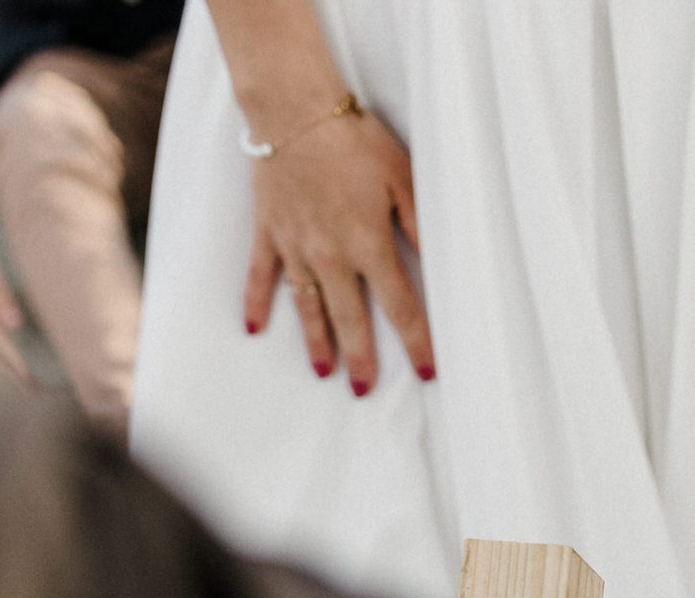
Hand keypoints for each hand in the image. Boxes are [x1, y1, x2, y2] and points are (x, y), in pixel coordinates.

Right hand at [242, 106, 431, 392]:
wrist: (295, 110)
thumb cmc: (354, 139)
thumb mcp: (403, 177)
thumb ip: (420, 224)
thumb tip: (440, 263)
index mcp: (369, 245)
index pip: (400, 307)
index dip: (416, 343)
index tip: (427, 372)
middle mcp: (331, 256)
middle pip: (350, 320)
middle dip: (360, 359)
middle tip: (364, 391)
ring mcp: (296, 247)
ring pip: (308, 307)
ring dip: (316, 342)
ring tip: (323, 371)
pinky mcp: (268, 232)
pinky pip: (261, 276)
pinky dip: (256, 302)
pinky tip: (254, 328)